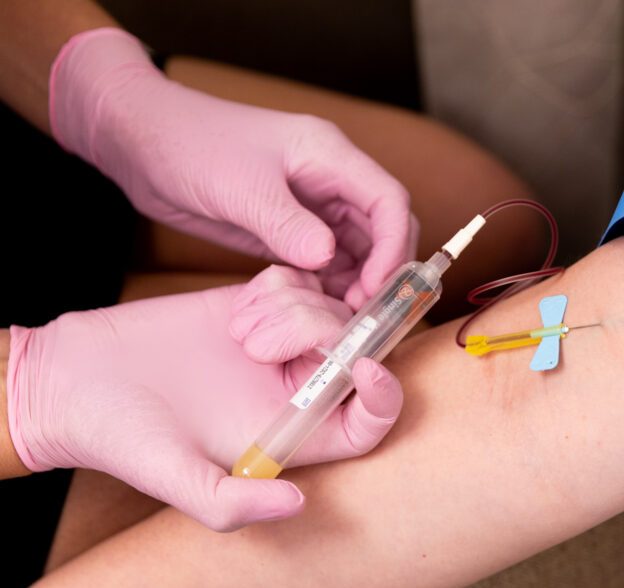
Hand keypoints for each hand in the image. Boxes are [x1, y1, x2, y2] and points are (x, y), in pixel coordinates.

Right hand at [7, 284, 401, 531]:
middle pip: (356, 353)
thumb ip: (235, 502)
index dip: (384, 397)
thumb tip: (300, 503)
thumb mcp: (178, 482)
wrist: (71, 380)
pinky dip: (276, 286)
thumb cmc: (122, 439)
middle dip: (326, 337)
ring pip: (329, 310)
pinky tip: (236, 307)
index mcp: (291, 434)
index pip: (367, 421)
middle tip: (260, 344)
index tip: (366, 367)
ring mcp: (278, 344)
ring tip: (237, 334)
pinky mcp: (253, 303)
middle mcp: (294, 389)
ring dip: (291, 311)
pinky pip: (298, 280)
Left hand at [49, 28, 414, 308]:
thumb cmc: (189, 146)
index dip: (393, 246)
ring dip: (359, 283)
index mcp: (328, 154)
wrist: (141, 142)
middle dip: (383, 270)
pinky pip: (327, 261)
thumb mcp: (238, 188)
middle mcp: (329, 179)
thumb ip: (286, 224)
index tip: (376, 288)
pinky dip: (332, 285)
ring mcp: (311, 204)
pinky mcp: (289, 227)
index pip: (388, 200)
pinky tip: (321, 309)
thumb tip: (328, 258)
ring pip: (359, 248)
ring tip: (344, 319)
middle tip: (364, 314)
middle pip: (383, 227)